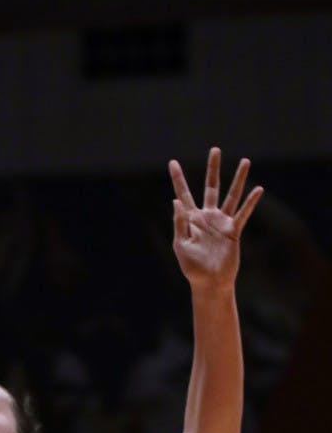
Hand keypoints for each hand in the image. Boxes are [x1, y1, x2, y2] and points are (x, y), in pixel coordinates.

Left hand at [170, 148, 262, 291]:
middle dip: (212, 169)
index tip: (172, 162)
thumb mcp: (181, 245)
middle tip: (215, 149)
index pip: (183, 194)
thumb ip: (180, 223)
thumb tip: (176, 201)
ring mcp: (221, 222)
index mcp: (191, 219)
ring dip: (238, 178)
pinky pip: (243, 213)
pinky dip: (250, 202)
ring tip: (245, 161)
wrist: (210, 283)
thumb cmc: (192, 268)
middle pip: (211, 187)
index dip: (178, 178)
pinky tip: (258, 189)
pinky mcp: (233, 231)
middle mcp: (207, 216)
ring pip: (231, 195)